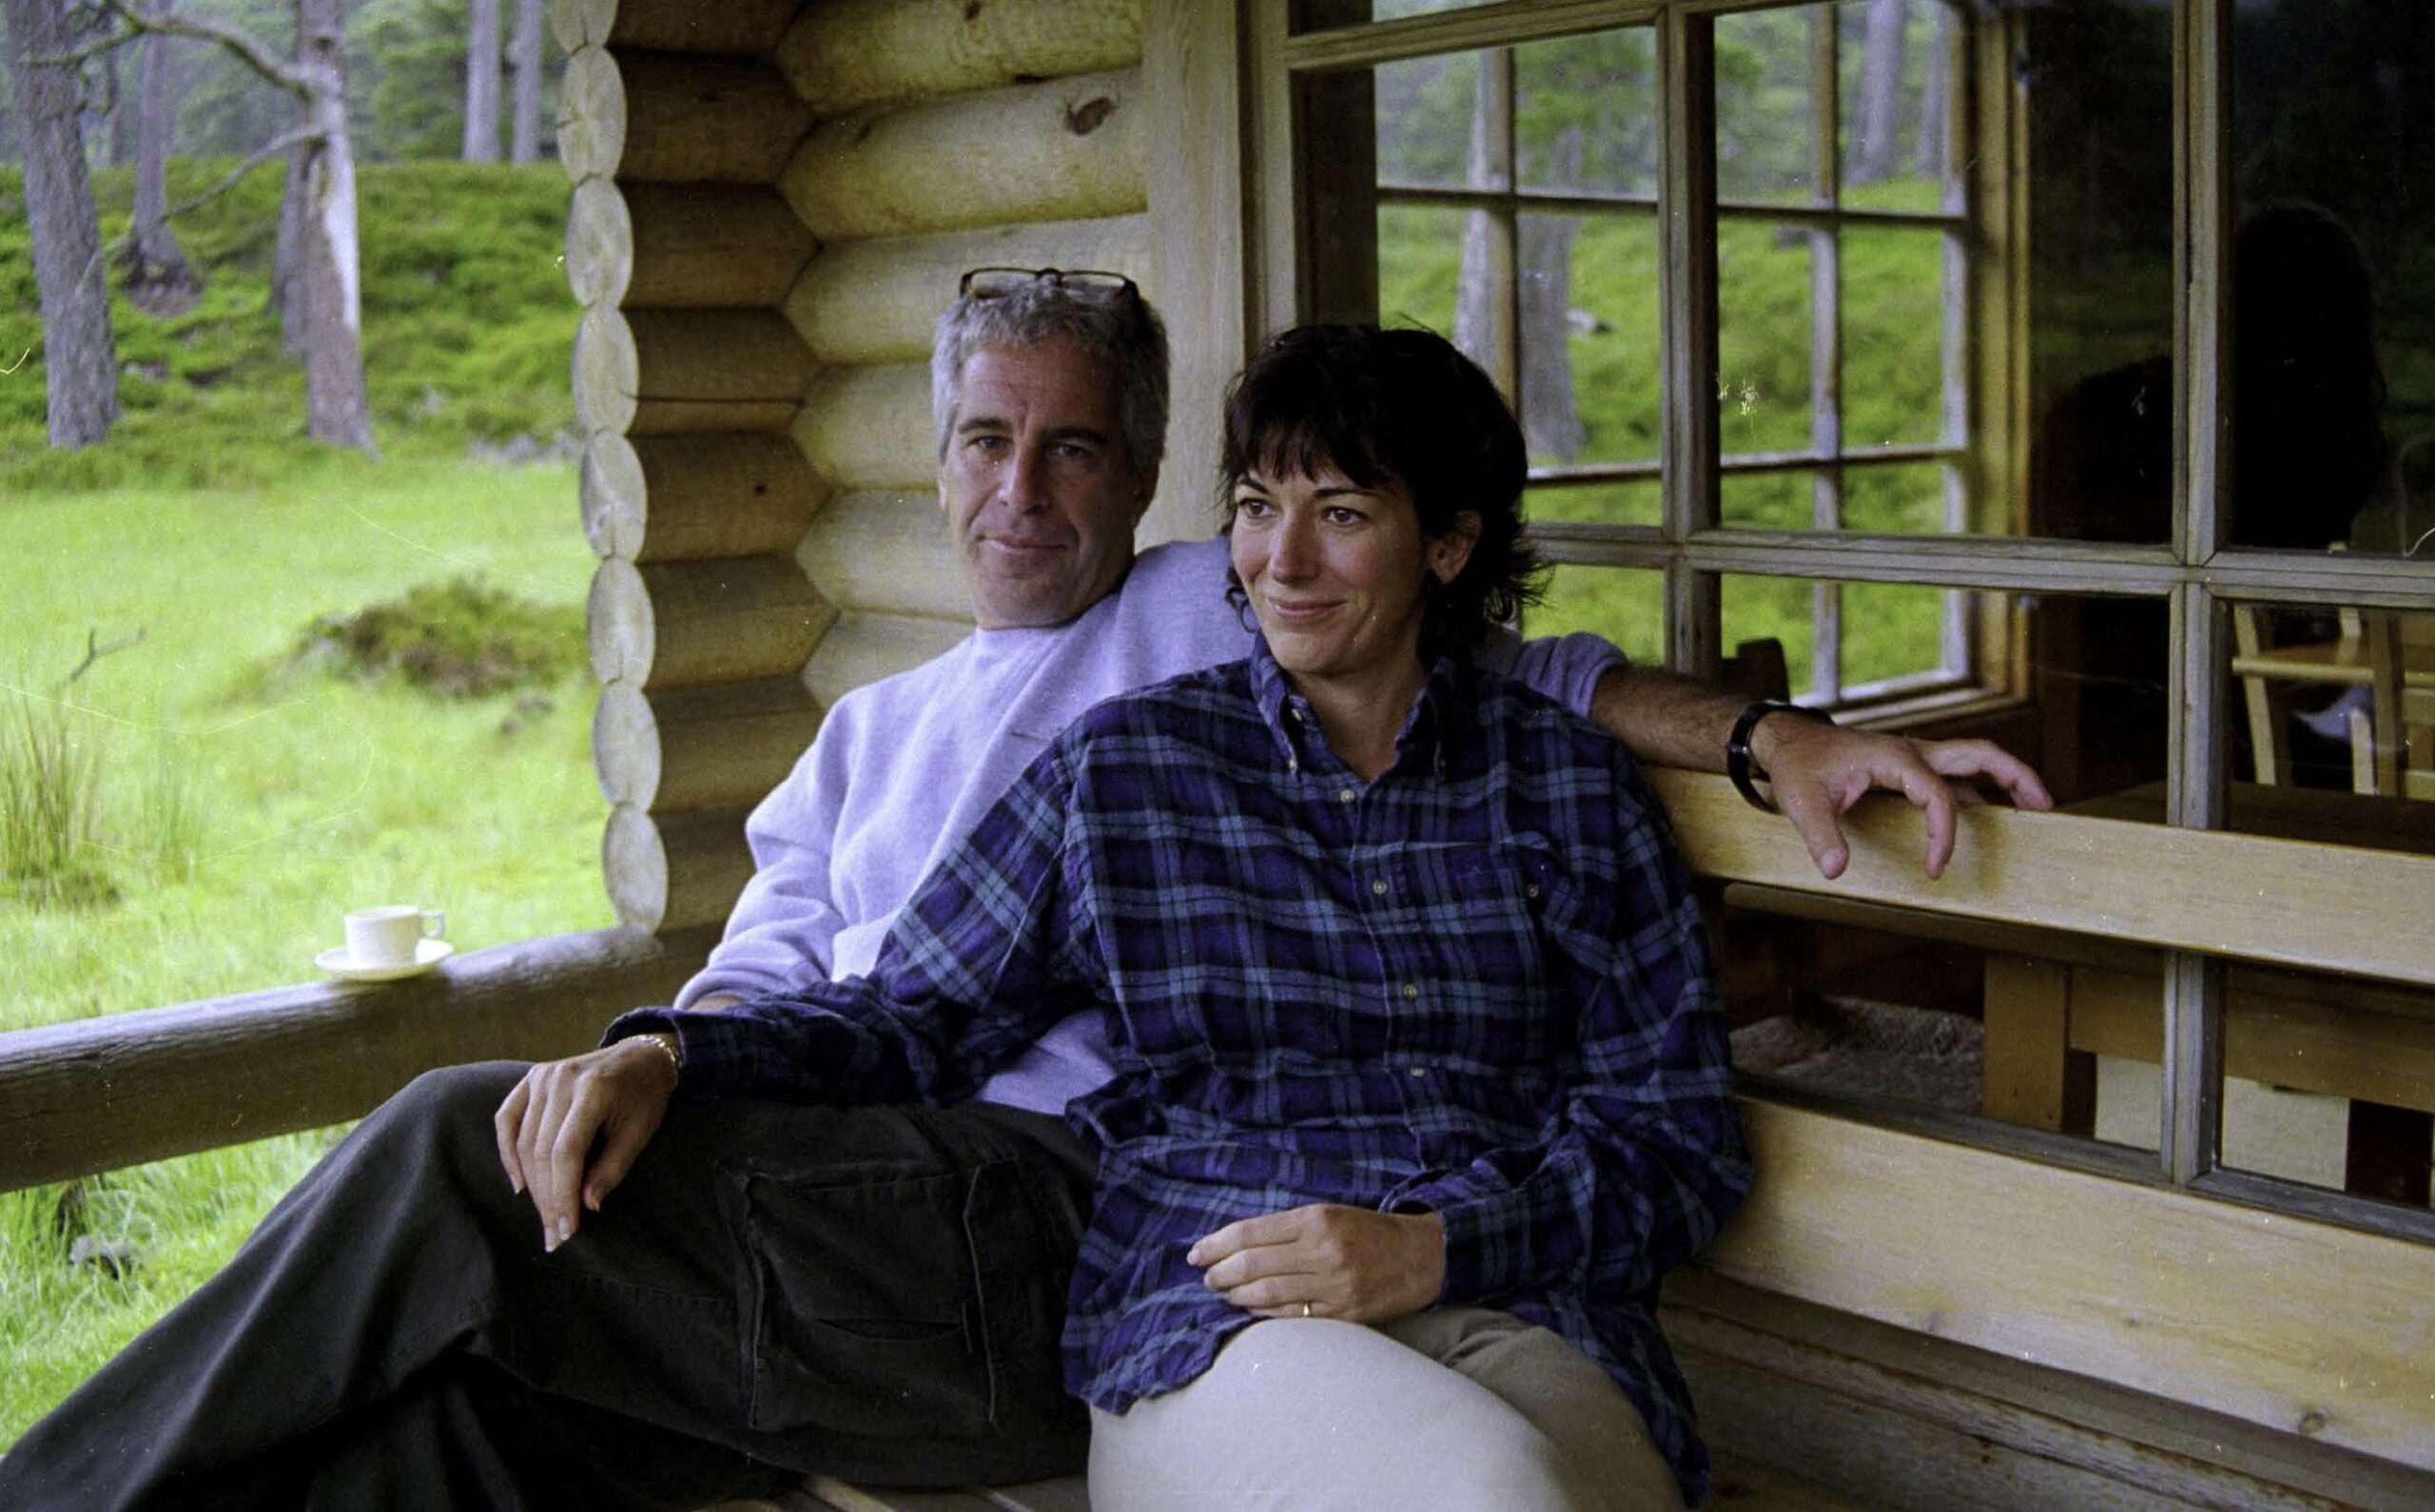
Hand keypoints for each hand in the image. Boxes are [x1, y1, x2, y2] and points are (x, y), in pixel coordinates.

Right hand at [492, 1037, 678, 1251]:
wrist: (640, 1056)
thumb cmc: (645, 1096)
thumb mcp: (641, 1131)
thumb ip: (613, 1168)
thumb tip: (587, 1205)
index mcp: (594, 1089)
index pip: (567, 1152)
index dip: (563, 1194)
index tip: (568, 1229)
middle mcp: (561, 1079)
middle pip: (541, 1151)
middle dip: (547, 1198)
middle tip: (555, 1234)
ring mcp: (542, 1076)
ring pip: (523, 1141)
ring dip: (531, 1185)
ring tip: (543, 1217)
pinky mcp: (532, 1077)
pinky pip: (507, 1119)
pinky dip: (508, 1152)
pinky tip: (519, 1183)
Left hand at [1187, 1204, 1444, 1323]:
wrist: (1421, 1257)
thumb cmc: (1367, 1232)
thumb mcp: (1328, 1215)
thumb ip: (1285, 1228)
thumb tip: (1235, 1245)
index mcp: (1315, 1219)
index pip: (1250, 1232)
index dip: (1216, 1244)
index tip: (1196, 1253)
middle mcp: (1322, 1250)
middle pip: (1253, 1264)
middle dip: (1220, 1272)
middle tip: (1206, 1278)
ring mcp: (1334, 1284)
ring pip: (1268, 1292)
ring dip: (1237, 1295)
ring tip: (1224, 1293)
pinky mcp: (1344, 1313)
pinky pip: (1292, 1316)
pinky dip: (1264, 1313)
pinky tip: (1249, 1309)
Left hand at [1754, 715, 2052, 881]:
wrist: (1787, 742)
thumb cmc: (1797, 766)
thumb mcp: (1802, 801)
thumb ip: (1820, 836)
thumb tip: (1836, 871)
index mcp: (1895, 756)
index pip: (1937, 796)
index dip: (1943, 835)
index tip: (1935, 870)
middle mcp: (1913, 752)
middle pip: (1980, 755)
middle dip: (2017, 777)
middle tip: (2046, 806)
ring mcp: (1916, 758)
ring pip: (1974, 762)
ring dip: (2006, 782)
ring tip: (2036, 810)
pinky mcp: (1911, 769)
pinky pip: (1956, 779)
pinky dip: (1980, 793)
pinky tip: (1991, 817)